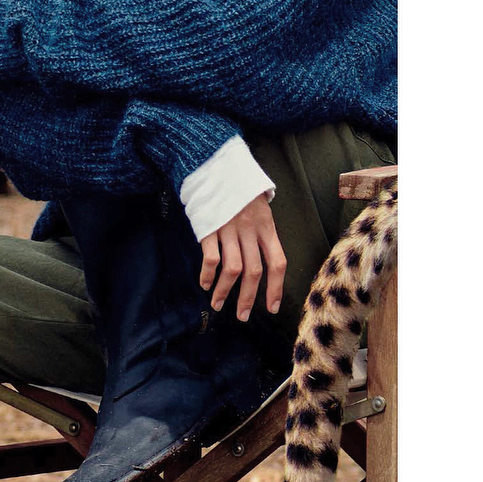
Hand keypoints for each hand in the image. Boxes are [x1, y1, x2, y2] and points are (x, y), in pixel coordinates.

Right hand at [199, 194, 285, 321]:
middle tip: (242, 316)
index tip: (271, 307)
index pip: (277, 263)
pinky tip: (205, 283)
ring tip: (218, 304)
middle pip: (254, 271)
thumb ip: (263, 230)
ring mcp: (228, 229)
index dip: (276, 288)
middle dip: (248, 298)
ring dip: (225, 291)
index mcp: (266, 227)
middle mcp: (250, 230)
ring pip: (232, 269)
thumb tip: (267, 256)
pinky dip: (207, 274)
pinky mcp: (209, 228)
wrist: (216, 165)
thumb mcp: (260, 206)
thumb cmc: (239, 188)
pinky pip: (210, 257)